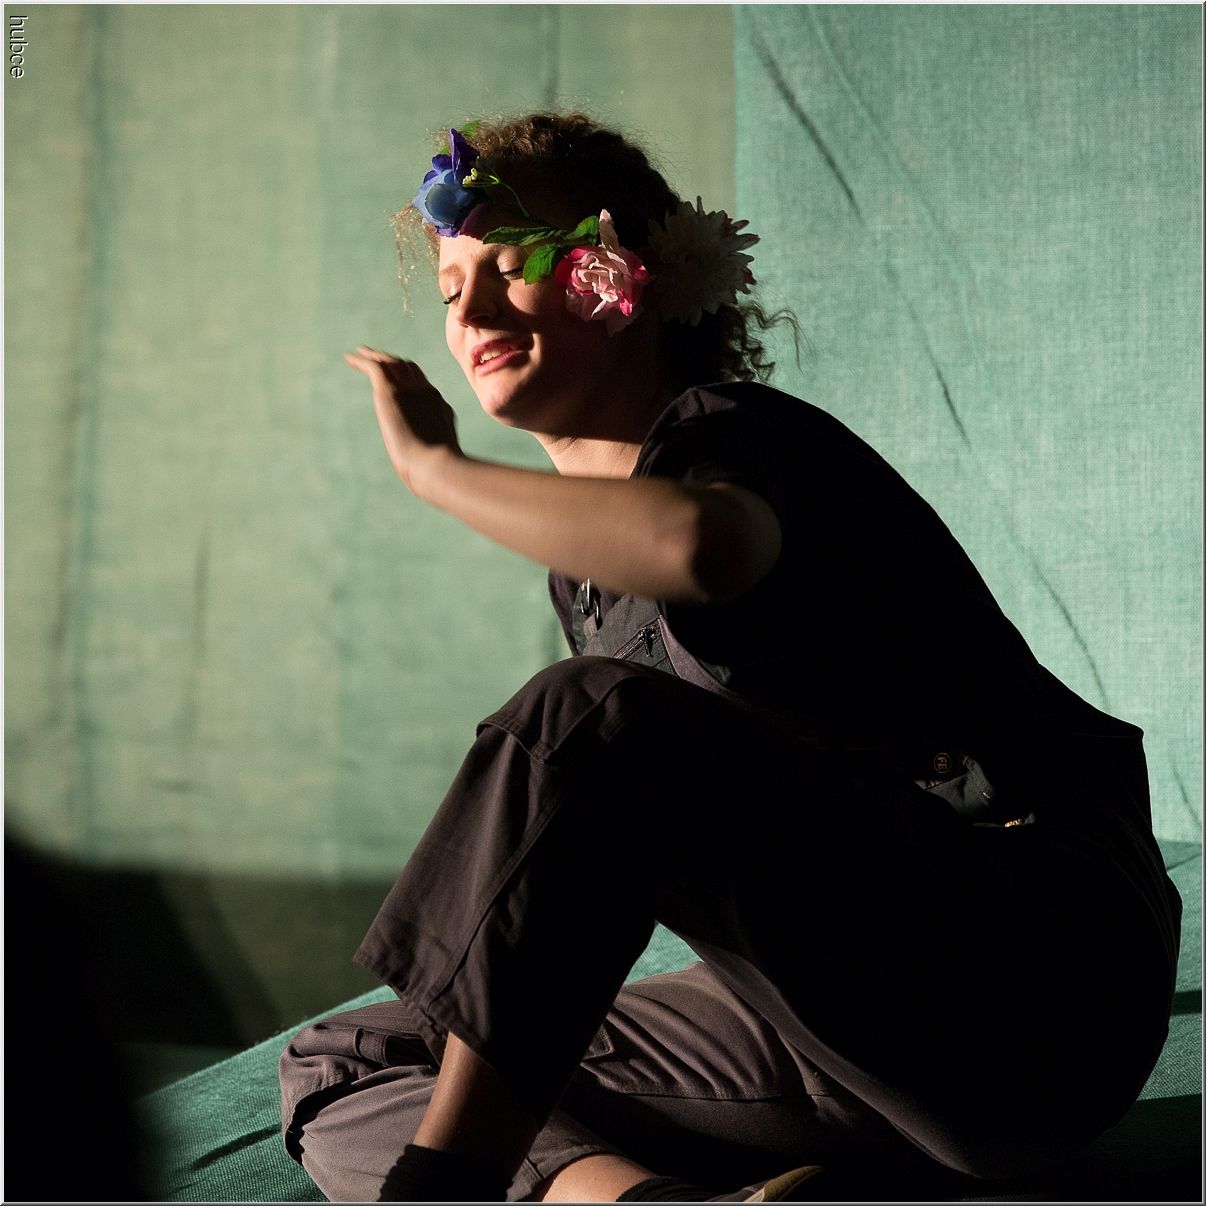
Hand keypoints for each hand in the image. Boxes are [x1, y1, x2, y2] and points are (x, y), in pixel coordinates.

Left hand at [344, 345, 461, 494]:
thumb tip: (436, 472)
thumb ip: (439, 456)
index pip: (423, 384)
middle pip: (408, 367)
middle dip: (394, 361)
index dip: (410, 376)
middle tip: (378, 357)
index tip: (399, 376)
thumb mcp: (443, 459)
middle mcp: (425, 392)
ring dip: (376, 356)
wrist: (436, 466)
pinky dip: (361, 360)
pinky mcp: (390, 392)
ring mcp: (408, 390)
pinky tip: (350, 358)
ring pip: (391, 362)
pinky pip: (374, 367)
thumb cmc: (440, 473)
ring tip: (361, 353)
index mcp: (438, 406)